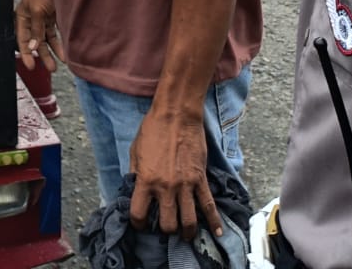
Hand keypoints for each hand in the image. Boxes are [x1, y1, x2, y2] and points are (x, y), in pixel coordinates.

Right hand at [15, 0, 63, 72]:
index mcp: (23, 16)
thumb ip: (36, 29)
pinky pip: (56, 32)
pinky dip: (61, 41)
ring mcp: (43, 16)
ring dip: (54, 50)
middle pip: (36, 41)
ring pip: (47, 38)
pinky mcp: (54, 14)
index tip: (30, 66)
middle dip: (43, 55)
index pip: (22, 39)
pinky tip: (66, 48)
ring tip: (61, 61)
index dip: (26, 53)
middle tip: (50, 68)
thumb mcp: (38, 10)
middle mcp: (32, 18)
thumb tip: (32, 46)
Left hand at [129, 108, 222, 240]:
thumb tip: (134, 189)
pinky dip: (214, 221)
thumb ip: (135, 173)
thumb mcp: (135, 151)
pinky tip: (217, 232)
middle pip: (167, 224)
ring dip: (187, 232)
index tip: (141, 224)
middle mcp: (165, 187)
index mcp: (145, 180)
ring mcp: (185, 185)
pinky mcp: (200, 179)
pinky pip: (208, 205)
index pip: (139, 214)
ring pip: (188, 220)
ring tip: (186, 235)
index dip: (138, 223)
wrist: (176, 115)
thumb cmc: (152, 129)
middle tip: (165, 228)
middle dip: (165, 230)